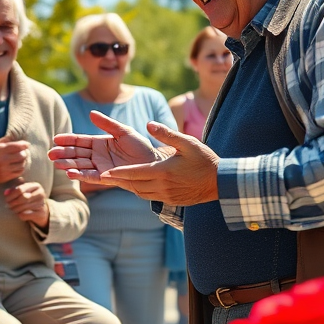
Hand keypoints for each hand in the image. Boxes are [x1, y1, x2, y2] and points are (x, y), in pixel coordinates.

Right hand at [0, 137, 29, 184]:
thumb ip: (4, 141)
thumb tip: (16, 138)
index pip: (17, 146)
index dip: (24, 145)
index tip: (26, 144)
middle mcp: (2, 160)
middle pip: (21, 155)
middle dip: (24, 153)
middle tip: (24, 152)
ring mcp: (4, 170)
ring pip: (22, 164)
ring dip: (23, 161)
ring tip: (22, 159)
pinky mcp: (5, 177)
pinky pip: (19, 172)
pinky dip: (21, 168)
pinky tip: (19, 165)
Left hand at [4, 180, 48, 228]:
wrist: (40, 210)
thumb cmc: (29, 197)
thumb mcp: (23, 191)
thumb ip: (13, 189)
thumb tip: (6, 192)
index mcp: (35, 185)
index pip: (20, 189)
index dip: (11, 195)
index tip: (6, 199)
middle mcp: (40, 193)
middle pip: (22, 198)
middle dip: (13, 202)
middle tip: (7, 205)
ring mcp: (41, 203)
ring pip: (24, 207)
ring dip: (15, 209)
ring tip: (12, 209)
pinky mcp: (40, 213)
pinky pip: (26, 215)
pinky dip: (19, 214)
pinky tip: (18, 213)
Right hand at [49, 111, 161, 184]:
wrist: (155, 164)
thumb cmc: (141, 147)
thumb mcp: (124, 132)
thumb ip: (107, 124)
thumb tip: (91, 113)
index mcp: (100, 143)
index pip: (80, 141)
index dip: (68, 140)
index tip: (56, 139)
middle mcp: (98, 156)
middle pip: (77, 154)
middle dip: (63, 154)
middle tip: (51, 154)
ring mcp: (101, 167)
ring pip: (81, 166)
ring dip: (68, 165)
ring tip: (57, 164)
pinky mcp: (107, 178)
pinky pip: (91, 176)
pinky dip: (81, 175)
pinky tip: (70, 173)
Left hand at [100, 121, 219, 205]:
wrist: (222, 182)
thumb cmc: (205, 160)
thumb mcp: (187, 142)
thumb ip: (166, 134)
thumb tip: (148, 124)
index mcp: (163, 172)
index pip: (134, 173)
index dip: (118, 173)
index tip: (103, 173)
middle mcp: (162, 186)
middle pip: (133, 184)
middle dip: (118, 180)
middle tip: (101, 177)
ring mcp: (167, 195)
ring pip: (140, 192)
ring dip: (128, 186)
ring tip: (116, 180)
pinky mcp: (171, 200)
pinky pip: (150, 197)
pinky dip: (140, 191)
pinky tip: (137, 185)